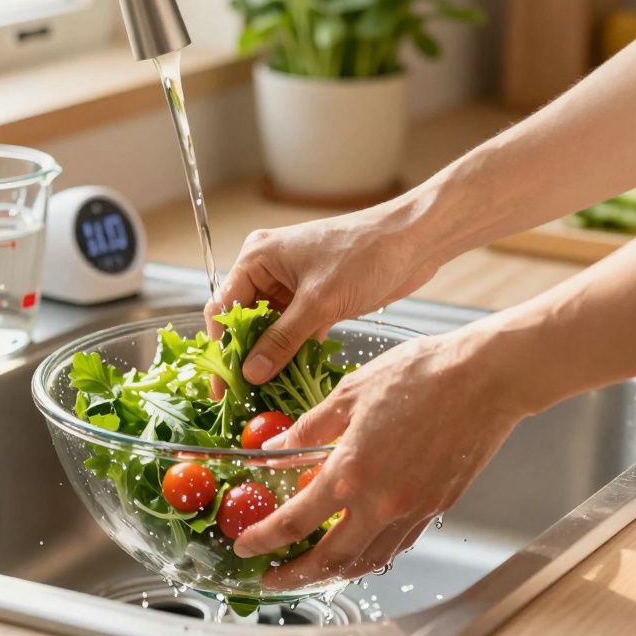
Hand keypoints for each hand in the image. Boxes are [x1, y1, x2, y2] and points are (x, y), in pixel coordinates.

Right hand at [206, 195, 444, 384]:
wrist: (413, 240)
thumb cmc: (363, 254)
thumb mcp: (318, 301)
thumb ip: (282, 340)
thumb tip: (252, 372)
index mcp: (258, 257)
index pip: (224, 306)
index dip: (222, 347)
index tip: (224, 384)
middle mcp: (270, 269)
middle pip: (245, 320)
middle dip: (245, 356)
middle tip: (243, 395)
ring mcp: (294, 284)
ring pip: (271, 329)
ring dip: (271, 358)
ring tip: (267, 394)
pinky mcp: (317, 298)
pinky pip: (295, 331)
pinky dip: (294, 352)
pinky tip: (293, 380)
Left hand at [232, 325, 527, 589]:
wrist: (486, 377)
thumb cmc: (422, 374)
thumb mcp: (349, 392)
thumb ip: (307, 428)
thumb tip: (274, 449)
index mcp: (351, 473)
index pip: (294, 522)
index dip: (263, 539)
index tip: (245, 545)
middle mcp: (381, 503)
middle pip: (329, 559)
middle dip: (295, 575)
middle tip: (272, 577)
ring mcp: (413, 509)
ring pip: (366, 560)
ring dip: (334, 572)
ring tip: (312, 570)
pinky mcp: (437, 506)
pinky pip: (397, 544)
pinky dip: (371, 553)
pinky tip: (359, 545)